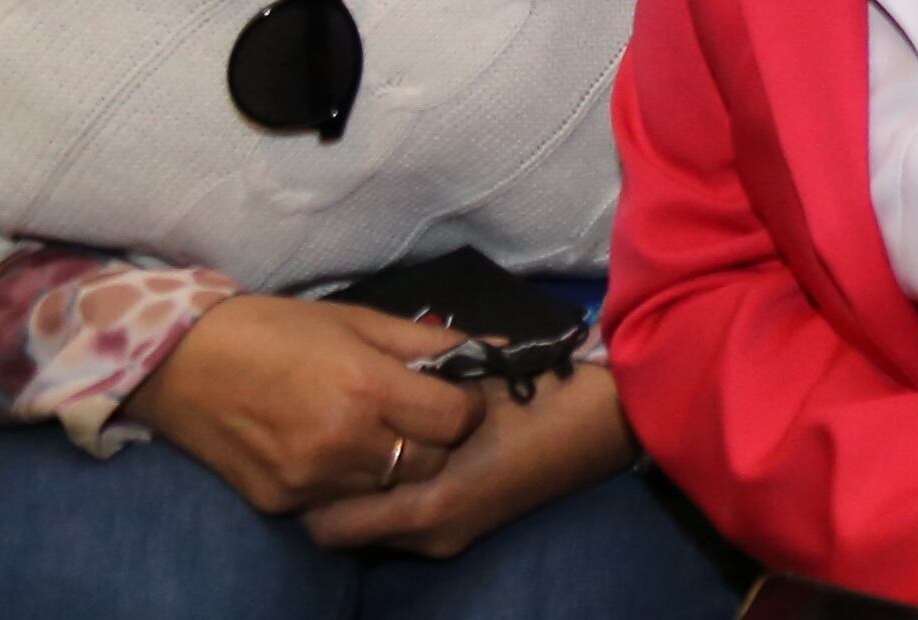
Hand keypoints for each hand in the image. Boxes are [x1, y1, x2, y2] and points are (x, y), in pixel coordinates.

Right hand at [125, 293, 484, 516]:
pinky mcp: (280, 503)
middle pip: (427, 463)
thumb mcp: (358, 320)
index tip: (454, 394)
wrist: (184, 362)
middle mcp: (342, 442)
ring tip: (373, 429)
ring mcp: (309, 479)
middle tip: (417, 414)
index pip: (454, 420)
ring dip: (392, 463)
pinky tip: (332, 448)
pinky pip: (339, 501)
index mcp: (366, 387)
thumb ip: (429, 341)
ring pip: (386, 489)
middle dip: (435, 440)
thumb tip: (496, 346)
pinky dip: (348, 480)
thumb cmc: (278, 329)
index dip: (465, 406)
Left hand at [304, 360, 636, 561]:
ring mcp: (451, 537)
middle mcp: (432, 535)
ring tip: (357, 441)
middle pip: (344, 530)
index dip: (311, 485)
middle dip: (330, 490)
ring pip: (371, 525)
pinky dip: (388, 494)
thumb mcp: (472, 387)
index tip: (305, 438)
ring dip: (362, 491)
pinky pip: (400, 520)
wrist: (612, 418)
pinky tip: (397, 451)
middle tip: (321, 438)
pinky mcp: (465, 529)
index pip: (329, 524)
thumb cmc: (544, 394)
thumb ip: (417, 392)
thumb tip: (359, 379)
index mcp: (431, 505)